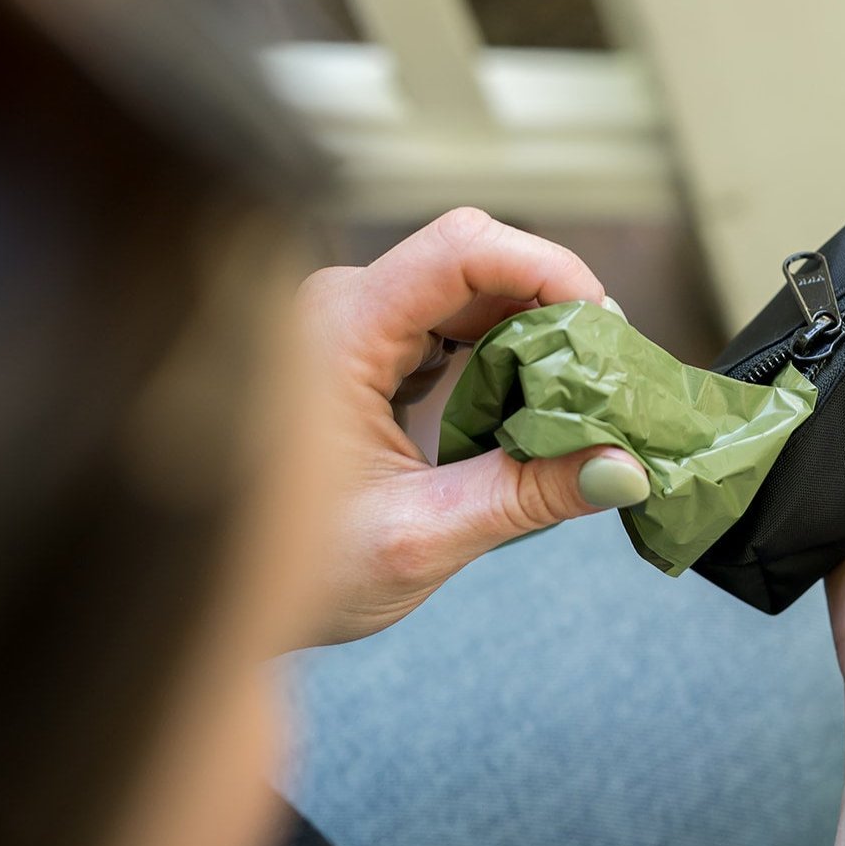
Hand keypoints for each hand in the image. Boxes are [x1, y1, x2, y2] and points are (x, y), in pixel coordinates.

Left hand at [298, 207, 647, 644]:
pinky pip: (450, 318)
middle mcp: (341, 305)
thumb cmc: (290, 574)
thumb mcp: (416, 539)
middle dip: (554, 305)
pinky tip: (532, 396)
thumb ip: (524, 496)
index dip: (549, 270)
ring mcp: (351, 320)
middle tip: (609, 372)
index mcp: (337, 330)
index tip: (605, 328)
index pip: (462, 248)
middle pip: (475, 260)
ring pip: (469, 286)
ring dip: (534, 328)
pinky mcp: (365, 344)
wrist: (219, 596)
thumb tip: (626, 470)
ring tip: (581, 389)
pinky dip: (503, 348)